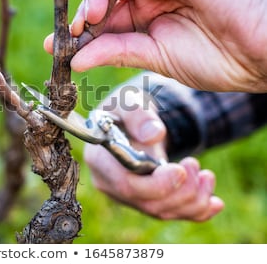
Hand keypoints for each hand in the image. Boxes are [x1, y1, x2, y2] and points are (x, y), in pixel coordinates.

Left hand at [45, 0, 266, 91]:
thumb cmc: (211, 59)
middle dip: (85, 8)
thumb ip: (114, 51)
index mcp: (142, 21)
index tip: (54, 46)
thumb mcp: (152, 57)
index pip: (101, 20)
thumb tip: (75, 59)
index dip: (77, 30)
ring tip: (93, 8)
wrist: (256, 51)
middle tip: (77, 26)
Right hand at [84, 88, 224, 220]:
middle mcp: (110, 183)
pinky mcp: (144, 201)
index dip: (156, 184)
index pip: (125, 185)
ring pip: (161, 211)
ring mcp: (127, 196)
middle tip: (194, 164)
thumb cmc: (124, 109)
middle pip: (146, 203)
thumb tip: (154, 134)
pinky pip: (171, 214)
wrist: (130, 121)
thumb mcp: (127, 101)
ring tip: (206, 174)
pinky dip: (196, 211)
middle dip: (179, 190)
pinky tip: (214, 201)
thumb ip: (137, 115)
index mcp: (100, 160)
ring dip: (192, 198)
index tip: (179, 170)